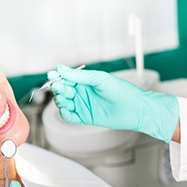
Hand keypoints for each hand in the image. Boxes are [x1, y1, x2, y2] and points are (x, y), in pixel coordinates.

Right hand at [49, 64, 178, 142]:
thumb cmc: (122, 91)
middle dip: (58, 89)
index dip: (58, 77)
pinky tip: (65, 111)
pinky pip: (70, 117)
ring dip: (60, 101)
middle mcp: (83, 93)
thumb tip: (61, 68)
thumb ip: (79, 76)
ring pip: (64, 104)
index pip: (67, 78)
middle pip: (63, 91)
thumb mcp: (98, 79)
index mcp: (86, 82)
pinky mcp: (85, 117)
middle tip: (58, 87)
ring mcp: (83, 105)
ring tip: (63, 99)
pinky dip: (65, 114)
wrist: (135, 108)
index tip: (52, 75)